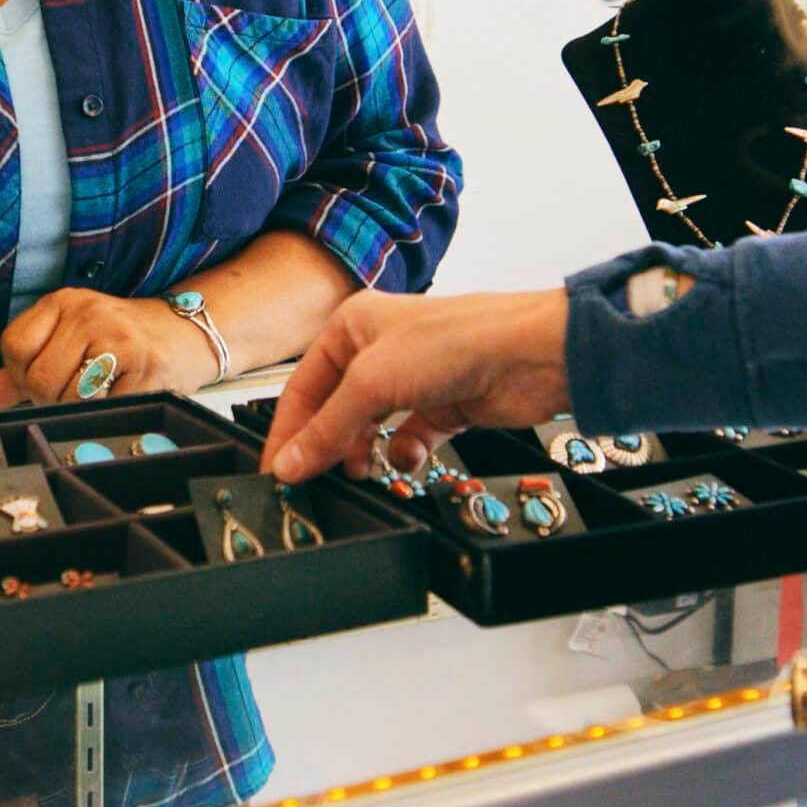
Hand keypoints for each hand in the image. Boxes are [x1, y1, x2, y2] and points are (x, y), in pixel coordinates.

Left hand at [0, 288, 218, 408]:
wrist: (183, 335)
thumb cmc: (116, 342)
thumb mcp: (64, 342)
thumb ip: (13, 372)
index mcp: (63, 302)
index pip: (13, 347)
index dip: (21, 374)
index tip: (43, 374)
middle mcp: (89, 312)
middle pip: (39, 379)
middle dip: (52, 397)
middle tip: (77, 387)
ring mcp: (117, 336)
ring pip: (69, 397)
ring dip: (81, 406)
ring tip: (101, 387)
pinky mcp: (143, 364)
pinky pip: (104, 406)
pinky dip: (109, 409)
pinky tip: (123, 391)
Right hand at [260, 287, 570, 482]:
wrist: (530, 356)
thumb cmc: (457, 340)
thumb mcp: (372, 383)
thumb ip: (327, 428)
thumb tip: (289, 463)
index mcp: (353, 326)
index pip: (303, 385)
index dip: (288, 430)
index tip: (276, 470)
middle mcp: (381, 350)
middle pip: (336, 408)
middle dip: (327, 444)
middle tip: (312, 480)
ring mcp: (415, 379)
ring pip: (371, 427)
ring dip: (364, 451)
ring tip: (358, 471)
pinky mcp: (444, 406)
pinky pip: (410, 440)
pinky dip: (407, 454)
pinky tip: (410, 458)